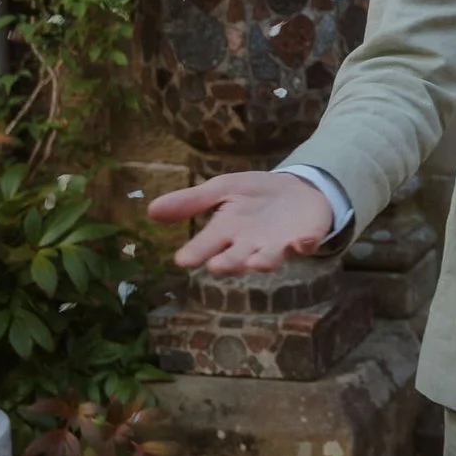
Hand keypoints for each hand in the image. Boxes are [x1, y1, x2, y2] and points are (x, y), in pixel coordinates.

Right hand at [149, 171, 336, 273]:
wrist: (297, 189)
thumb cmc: (253, 195)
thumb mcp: (222, 189)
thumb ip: (191, 201)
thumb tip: (149, 210)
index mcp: (227, 231)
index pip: (207, 243)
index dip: (196, 252)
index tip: (183, 259)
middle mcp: (250, 244)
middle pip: (237, 257)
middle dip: (228, 262)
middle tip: (217, 266)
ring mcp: (278, 243)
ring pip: (269, 257)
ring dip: (264, 261)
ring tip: (256, 263)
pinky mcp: (306, 237)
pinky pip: (306, 244)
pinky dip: (305, 244)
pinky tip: (302, 242)